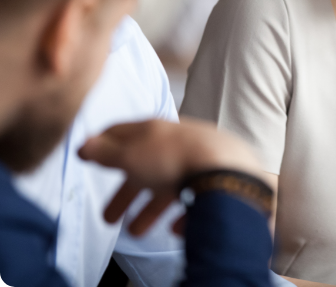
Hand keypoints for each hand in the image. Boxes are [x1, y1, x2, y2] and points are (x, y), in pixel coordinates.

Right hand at [78, 118, 265, 234]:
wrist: (224, 170)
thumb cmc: (172, 159)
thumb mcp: (130, 156)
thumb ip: (106, 152)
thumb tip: (84, 144)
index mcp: (154, 130)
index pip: (122, 131)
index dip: (103, 142)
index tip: (91, 153)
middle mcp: (176, 141)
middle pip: (144, 166)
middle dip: (125, 192)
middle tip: (108, 217)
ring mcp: (197, 159)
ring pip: (169, 185)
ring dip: (150, 209)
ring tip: (137, 232)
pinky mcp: (215, 179)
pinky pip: (195, 198)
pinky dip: (183, 213)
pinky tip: (177, 227)